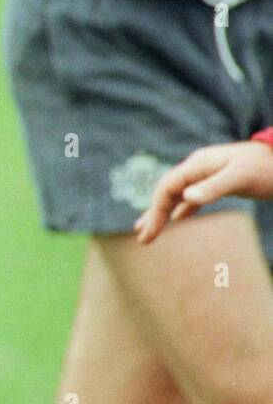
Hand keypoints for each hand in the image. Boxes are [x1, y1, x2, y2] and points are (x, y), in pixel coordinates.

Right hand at [134, 141, 272, 242]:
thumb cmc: (266, 168)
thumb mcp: (240, 177)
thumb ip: (213, 187)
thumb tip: (185, 197)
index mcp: (197, 165)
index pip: (166, 187)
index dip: (155, 211)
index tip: (149, 233)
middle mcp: (197, 169)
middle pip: (166, 191)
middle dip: (153, 215)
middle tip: (142, 239)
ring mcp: (206, 175)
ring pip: (176, 195)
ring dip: (162, 212)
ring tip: (148, 230)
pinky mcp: (217, 183)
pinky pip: (190, 197)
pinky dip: (180, 209)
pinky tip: (176, 219)